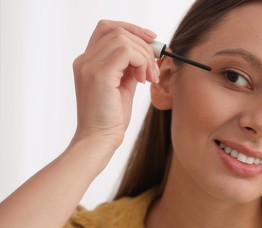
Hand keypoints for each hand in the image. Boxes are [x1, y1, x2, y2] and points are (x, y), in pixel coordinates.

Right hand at [72, 20, 158, 148]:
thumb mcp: (122, 87)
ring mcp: (89, 65)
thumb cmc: (110, 119)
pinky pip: (127, 51)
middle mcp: (84, 60)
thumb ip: (128, 68)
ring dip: (144, 56)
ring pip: (123, 39)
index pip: (107, 29)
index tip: (151, 40)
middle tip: (153, 69)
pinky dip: (141, 62)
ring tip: (148, 77)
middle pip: (117, 30)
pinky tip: (142, 80)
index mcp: (87, 62)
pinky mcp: (99, 74)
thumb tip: (145, 55)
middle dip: (143, 45)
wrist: (99, 140)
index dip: (131, 29)